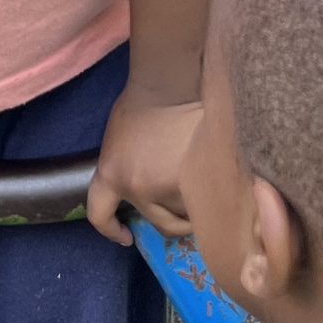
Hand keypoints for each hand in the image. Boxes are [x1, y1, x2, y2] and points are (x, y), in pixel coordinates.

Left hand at [86, 81, 200, 246]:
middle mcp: (136, 189)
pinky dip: (215, 195)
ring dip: (199, 204)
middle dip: (177, 221)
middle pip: (161, 224)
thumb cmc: (143, 101)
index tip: (126, 237)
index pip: (99, 214)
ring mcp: (167, 189)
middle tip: (190, 208)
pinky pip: (209, 202)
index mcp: (111, 174)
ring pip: (190, 213)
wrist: (170, 85)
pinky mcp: (195, 185)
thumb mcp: (120, 138)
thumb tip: (143, 182)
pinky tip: (223, 176)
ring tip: (209, 179)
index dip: (110, 230)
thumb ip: (126, 165)